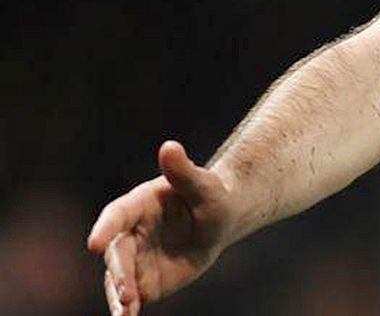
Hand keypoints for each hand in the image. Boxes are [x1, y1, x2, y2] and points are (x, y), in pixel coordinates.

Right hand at [86, 141, 240, 314]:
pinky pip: (131, 296)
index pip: (116, 216)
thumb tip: (170, 146)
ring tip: (126, 311)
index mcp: (137, 205)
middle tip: (127, 292)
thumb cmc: (212, 196)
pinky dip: (126, 309)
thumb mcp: (204, 185)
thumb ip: (184, 171)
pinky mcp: (144, 279)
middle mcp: (129, 233)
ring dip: (119, 295)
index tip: (94, 244)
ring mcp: (134, 258)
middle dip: (120, 273)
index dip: (105, 228)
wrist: (219, 220)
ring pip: (118, 278)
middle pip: (117, 254)